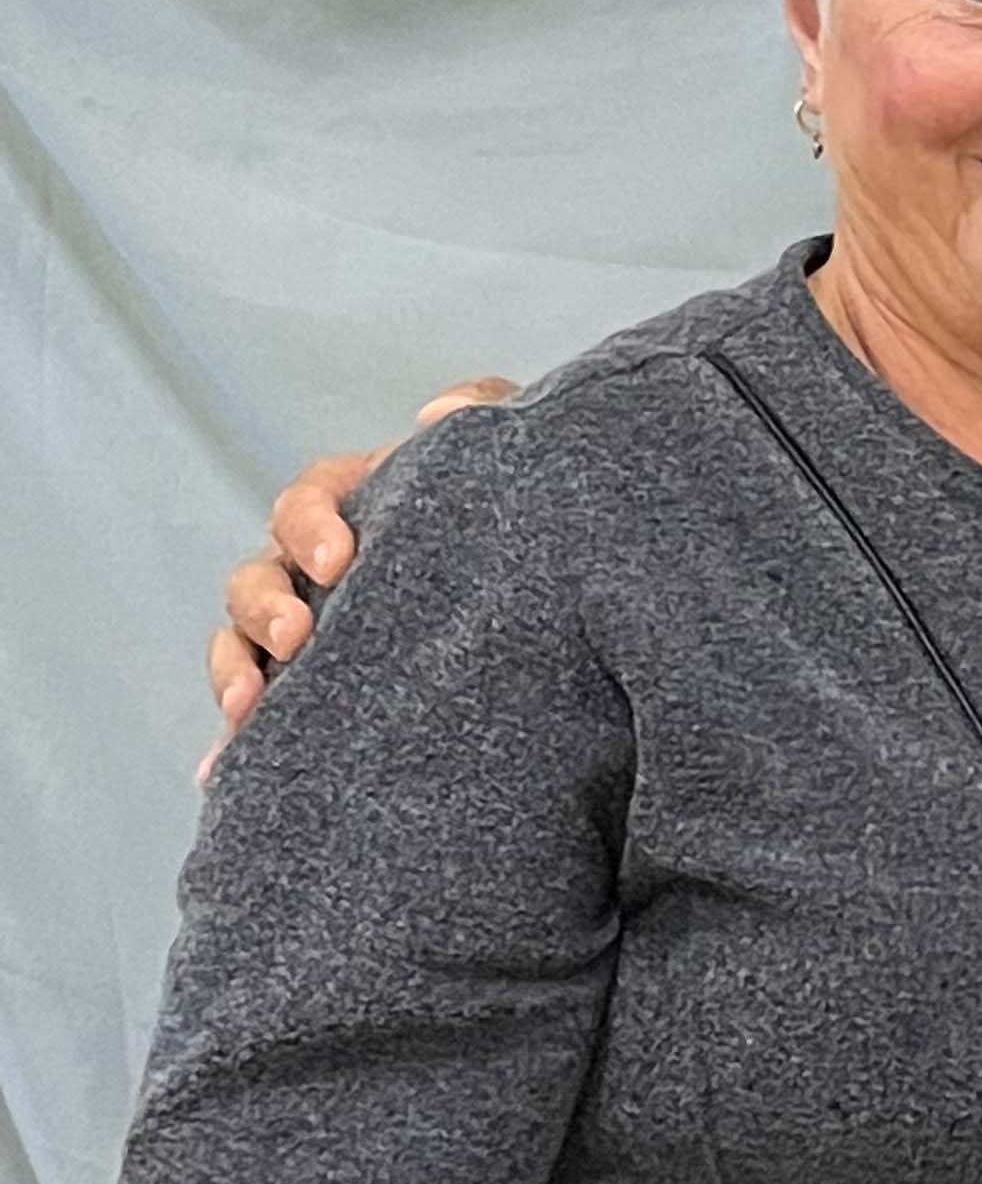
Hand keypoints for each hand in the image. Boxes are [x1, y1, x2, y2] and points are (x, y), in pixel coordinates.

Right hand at [201, 381, 518, 776]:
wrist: (557, 605)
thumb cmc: (520, 515)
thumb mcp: (514, 454)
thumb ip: (486, 409)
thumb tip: (436, 413)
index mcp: (357, 509)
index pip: (308, 499)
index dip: (309, 522)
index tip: (339, 557)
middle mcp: (317, 572)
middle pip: (256, 576)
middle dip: (263, 606)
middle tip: (297, 637)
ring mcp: (308, 634)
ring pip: (241, 645)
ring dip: (233, 671)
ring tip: (250, 705)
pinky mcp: (314, 695)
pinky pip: (260, 721)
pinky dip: (236, 745)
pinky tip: (223, 774)